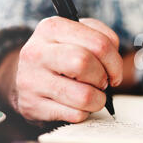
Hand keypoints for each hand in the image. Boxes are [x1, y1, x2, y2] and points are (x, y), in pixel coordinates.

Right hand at [0, 17, 122, 122]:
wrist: (27, 79)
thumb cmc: (62, 56)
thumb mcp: (79, 36)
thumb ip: (102, 37)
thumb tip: (114, 58)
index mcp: (52, 28)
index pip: (98, 43)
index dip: (115, 61)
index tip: (114, 71)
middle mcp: (37, 52)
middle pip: (84, 63)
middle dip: (103, 78)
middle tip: (102, 82)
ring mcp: (32, 80)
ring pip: (83, 95)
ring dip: (97, 99)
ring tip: (92, 95)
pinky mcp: (33, 106)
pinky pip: (75, 114)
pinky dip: (84, 112)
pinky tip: (77, 105)